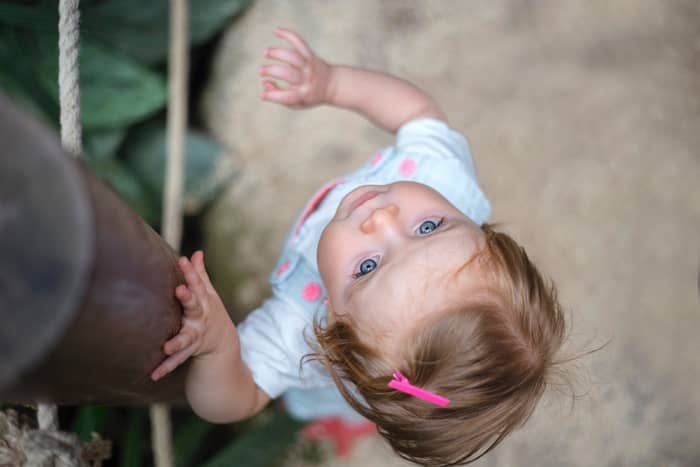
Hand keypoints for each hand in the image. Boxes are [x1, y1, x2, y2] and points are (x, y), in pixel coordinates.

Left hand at [151, 251, 234, 380]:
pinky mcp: (188, 352)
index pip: (198, 284)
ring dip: (177, 342)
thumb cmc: (210, 313)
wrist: (223, 344)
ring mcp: (195, 336)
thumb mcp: (208, 295)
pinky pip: (176, 361)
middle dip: (188, 298)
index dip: (191, 272)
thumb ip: (200, 275)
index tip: (183, 259)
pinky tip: (154, 375)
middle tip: (180, 290)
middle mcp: (200, 318)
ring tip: (167, 347)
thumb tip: (197, 253)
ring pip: (186, 338)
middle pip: (194, 306)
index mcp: (204, 302)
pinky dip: (165, 368)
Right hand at [259, 27, 333, 108]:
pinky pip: (300, 42)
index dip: (272, 96)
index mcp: (303, 94)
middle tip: (260, 70)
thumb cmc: (310, 95)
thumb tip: (265, 82)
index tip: (263, 95)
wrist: (333, 85)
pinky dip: (288, 34)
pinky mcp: (310, 55)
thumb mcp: (298, 103)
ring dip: (277, 53)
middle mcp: (306, 80)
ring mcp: (309, 66)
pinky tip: (276, 31)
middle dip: (271, 70)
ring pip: (292, 56)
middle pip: (287, 73)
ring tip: (266, 53)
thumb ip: (280, 96)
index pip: (286, 97)